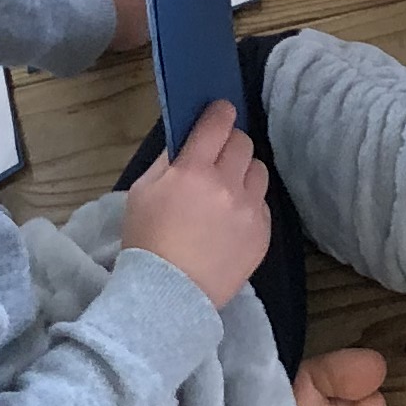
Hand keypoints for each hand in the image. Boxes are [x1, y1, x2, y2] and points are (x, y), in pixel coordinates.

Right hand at [122, 106, 268, 306]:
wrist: (168, 295)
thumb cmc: (147, 241)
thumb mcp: (142, 192)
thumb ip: (167, 160)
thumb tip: (186, 141)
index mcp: (193, 171)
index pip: (217, 124)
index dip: (220, 112)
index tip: (221, 110)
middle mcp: (227, 186)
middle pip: (243, 143)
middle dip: (230, 143)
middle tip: (217, 157)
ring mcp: (250, 211)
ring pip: (259, 171)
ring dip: (244, 173)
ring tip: (227, 191)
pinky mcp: (262, 234)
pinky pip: (263, 204)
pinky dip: (249, 205)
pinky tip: (231, 221)